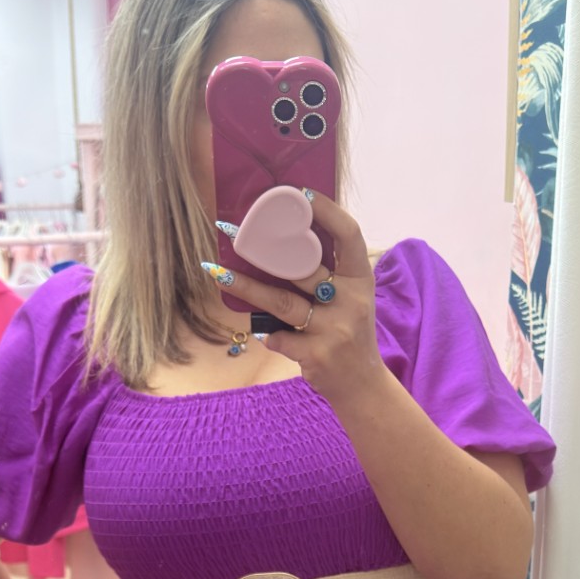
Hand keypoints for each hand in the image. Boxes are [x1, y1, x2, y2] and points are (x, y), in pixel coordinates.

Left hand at [205, 191, 382, 410]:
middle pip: (303, 266)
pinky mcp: (316, 354)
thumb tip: (289, 237)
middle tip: (231, 231)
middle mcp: (350, 301)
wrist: (362, 384)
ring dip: (246, 287)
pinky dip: (268, 335)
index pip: (349, 236)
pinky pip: (279, 338)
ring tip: (217, 272)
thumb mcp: (353, 298)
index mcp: (360, 280)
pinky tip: (261, 333)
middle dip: (266, 248)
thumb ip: (330, 272)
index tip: (301, 194)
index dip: (327, 212)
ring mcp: (334, 329)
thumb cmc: (349, 333)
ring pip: (281, 301)